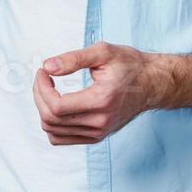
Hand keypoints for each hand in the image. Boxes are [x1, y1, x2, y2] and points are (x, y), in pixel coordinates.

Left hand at [31, 43, 167, 145]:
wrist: (152, 83)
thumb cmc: (129, 64)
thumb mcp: (103, 52)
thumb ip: (74, 59)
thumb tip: (47, 67)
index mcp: (101, 101)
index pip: (56, 106)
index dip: (41, 88)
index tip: (43, 71)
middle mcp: (99, 122)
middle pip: (51, 120)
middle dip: (39, 96)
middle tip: (43, 77)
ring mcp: (98, 133)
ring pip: (53, 132)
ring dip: (43, 109)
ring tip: (49, 89)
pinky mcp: (96, 136)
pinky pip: (62, 139)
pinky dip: (52, 123)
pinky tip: (57, 104)